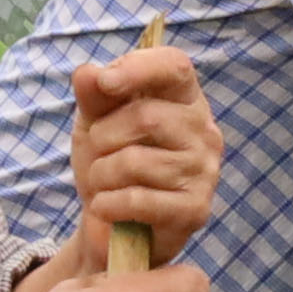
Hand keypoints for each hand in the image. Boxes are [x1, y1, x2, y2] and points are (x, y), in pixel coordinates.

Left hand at [64, 44, 215, 252]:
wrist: (112, 225)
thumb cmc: (111, 162)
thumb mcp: (95, 122)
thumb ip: (93, 96)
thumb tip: (88, 72)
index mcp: (184, 99)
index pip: (175, 66)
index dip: (139, 68)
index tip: (105, 83)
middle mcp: (204, 131)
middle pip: (147, 116)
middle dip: (104, 136)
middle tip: (97, 154)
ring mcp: (204, 172)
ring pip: (136, 161)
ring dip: (101, 174)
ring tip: (103, 184)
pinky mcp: (195, 209)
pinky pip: (138, 199)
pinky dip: (108, 204)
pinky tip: (106, 207)